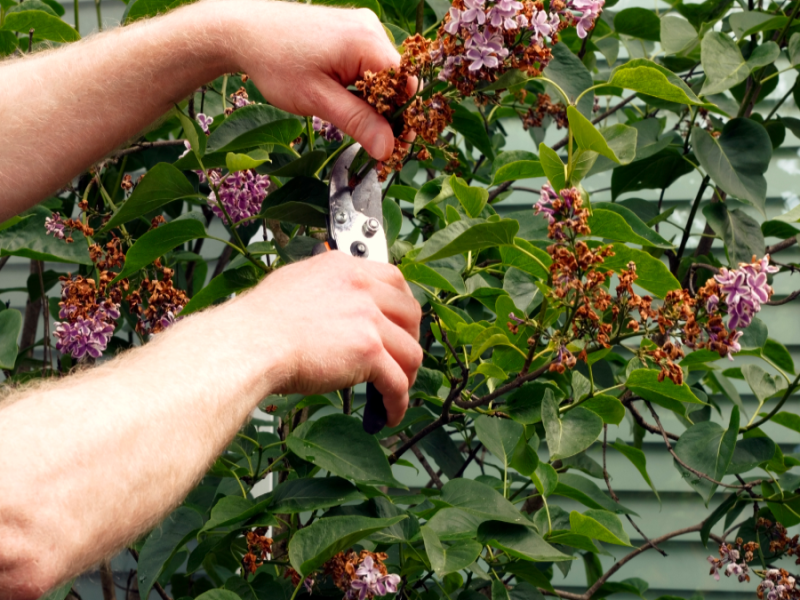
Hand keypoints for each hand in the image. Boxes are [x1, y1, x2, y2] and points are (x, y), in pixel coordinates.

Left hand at [219, 1, 415, 159]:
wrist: (243, 31)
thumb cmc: (275, 62)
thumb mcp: (318, 100)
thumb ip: (358, 122)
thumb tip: (388, 148)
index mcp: (367, 41)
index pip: (407, 84)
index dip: (403, 117)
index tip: (394, 146)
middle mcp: (370, 28)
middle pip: (398, 80)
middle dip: (388, 112)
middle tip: (373, 142)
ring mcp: (361, 27)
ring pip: (383, 75)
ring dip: (374, 101)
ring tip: (352, 120)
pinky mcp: (350, 32)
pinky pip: (369, 65)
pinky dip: (363, 87)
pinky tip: (345, 100)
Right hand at [236, 251, 421, 426]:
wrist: (249, 343)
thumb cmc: (259, 323)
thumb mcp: (296, 284)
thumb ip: (325, 288)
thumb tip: (333, 304)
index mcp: (345, 268)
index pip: (395, 281)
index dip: (403, 308)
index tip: (401, 326)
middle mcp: (361, 287)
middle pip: (411, 314)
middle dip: (410, 340)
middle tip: (400, 361)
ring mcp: (368, 318)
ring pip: (410, 351)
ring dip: (407, 376)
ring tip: (394, 394)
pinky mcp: (369, 351)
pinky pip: (397, 383)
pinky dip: (397, 403)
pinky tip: (388, 414)